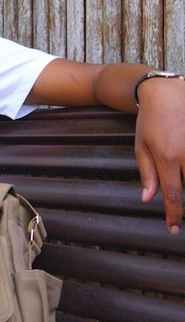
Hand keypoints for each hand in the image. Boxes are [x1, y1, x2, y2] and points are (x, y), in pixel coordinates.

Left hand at [134, 78, 184, 233]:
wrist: (166, 91)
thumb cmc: (149, 119)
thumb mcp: (141, 146)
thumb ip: (147, 174)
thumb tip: (148, 199)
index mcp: (167, 158)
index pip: (173, 195)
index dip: (174, 215)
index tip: (174, 230)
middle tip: (181, 216)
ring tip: (183, 197)